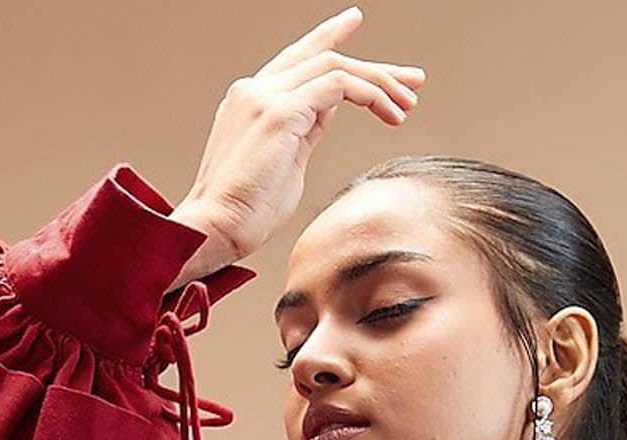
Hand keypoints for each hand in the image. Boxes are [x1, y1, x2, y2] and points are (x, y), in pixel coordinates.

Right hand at [176, 8, 424, 268]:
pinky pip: (337, 85)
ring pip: (335, 65)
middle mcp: (255, 90)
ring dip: (379, 82)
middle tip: (412, 81)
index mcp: (251, 101)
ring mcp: (265, 97)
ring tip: (407, 105)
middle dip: (375, 68)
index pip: (299, 58)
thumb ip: (304, 132)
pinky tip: (388, 112)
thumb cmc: (245, 213)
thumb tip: (326, 114)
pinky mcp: (279, 112)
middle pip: (324, 58)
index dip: (330, 36)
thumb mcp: (285, 163)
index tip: (356, 23)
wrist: (214, 229)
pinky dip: (369, 94)